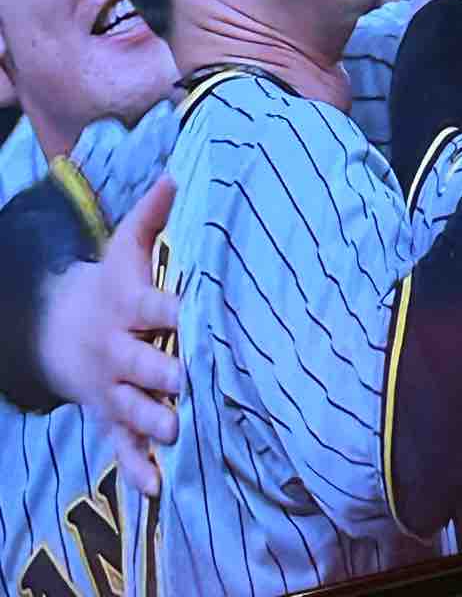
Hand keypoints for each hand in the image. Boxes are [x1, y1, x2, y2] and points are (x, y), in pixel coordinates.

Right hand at [37, 177, 181, 495]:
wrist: (66, 327)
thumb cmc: (115, 281)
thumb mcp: (128, 245)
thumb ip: (153, 214)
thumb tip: (178, 174)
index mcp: (127, 306)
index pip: (149, 307)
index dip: (170, 310)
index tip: (193, 312)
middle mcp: (119, 351)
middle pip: (139, 364)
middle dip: (161, 372)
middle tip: (186, 378)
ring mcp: (113, 389)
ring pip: (132, 408)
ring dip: (153, 421)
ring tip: (177, 431)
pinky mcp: (112, 418)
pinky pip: (121, 446)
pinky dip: (136, 468)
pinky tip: (156, 488)